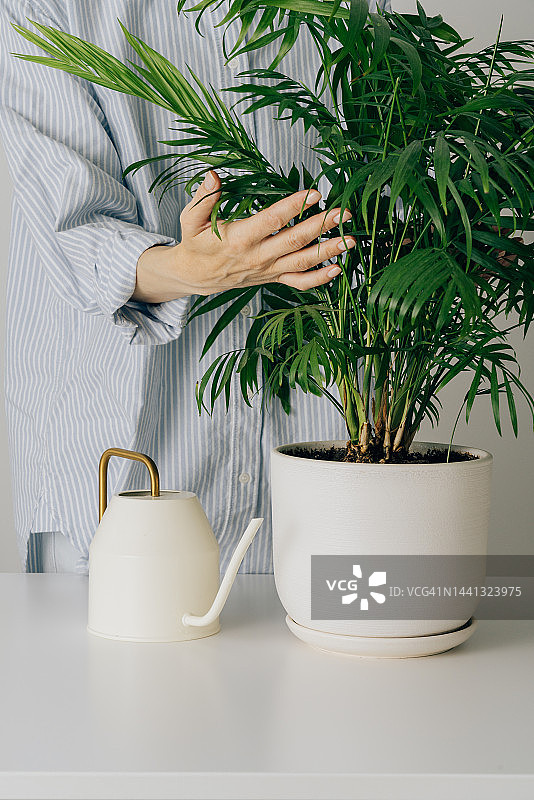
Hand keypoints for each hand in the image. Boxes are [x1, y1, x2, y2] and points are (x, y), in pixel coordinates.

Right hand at [133, 170, 354, 302]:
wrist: (197, 276)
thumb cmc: (196, 243)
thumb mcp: (192, 219)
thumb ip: (204, 197)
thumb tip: (213, 175)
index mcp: (240, 239)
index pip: (272, 221)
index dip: (294, 207)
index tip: (314, 193)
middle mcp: (258, 256)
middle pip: (295, 241)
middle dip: (322, 226)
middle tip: (344, 213)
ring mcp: (268, 270)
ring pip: (302, 262)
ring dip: (329, 251)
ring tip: (350, 240)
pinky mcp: (273, 277)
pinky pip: (299, 283)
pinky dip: (320, 279)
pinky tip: (338, 268)